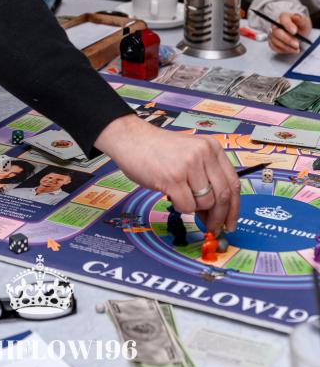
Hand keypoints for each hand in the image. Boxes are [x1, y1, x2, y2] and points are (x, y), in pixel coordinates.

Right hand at [95, 113, 239, 233]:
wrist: (131, 139)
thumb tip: (217, 213)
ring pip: (205, 203)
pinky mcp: (173, 178)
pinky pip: (186, 206)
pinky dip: (180, 207)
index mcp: (212, 147)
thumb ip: (206, 177)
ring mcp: (188, 165)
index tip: (230, 223)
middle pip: (223, 196)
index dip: (234, 208)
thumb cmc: (158, 149)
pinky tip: (170, 195)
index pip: (234, 182)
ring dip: (194, 208)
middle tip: (211, 227)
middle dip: (218, 217)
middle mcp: (203, 153)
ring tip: (180, 196)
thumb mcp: (190, 155)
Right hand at [268, 12, 311, 53]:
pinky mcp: (271, 41)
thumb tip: (296, 16)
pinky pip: (274, 47)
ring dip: (286, 47)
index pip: (283, 20)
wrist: (300, 35)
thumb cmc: (301, 27)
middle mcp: (276, 24)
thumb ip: (301, 19)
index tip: (294, 32)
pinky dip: (283, 50)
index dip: (288, 26)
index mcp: (284, 17)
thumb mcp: (305, 23)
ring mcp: (272, 33)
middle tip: (297, 44)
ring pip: (275, 41)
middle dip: (288, 39)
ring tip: (296, 49)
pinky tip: (290, 49)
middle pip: (277, 32)